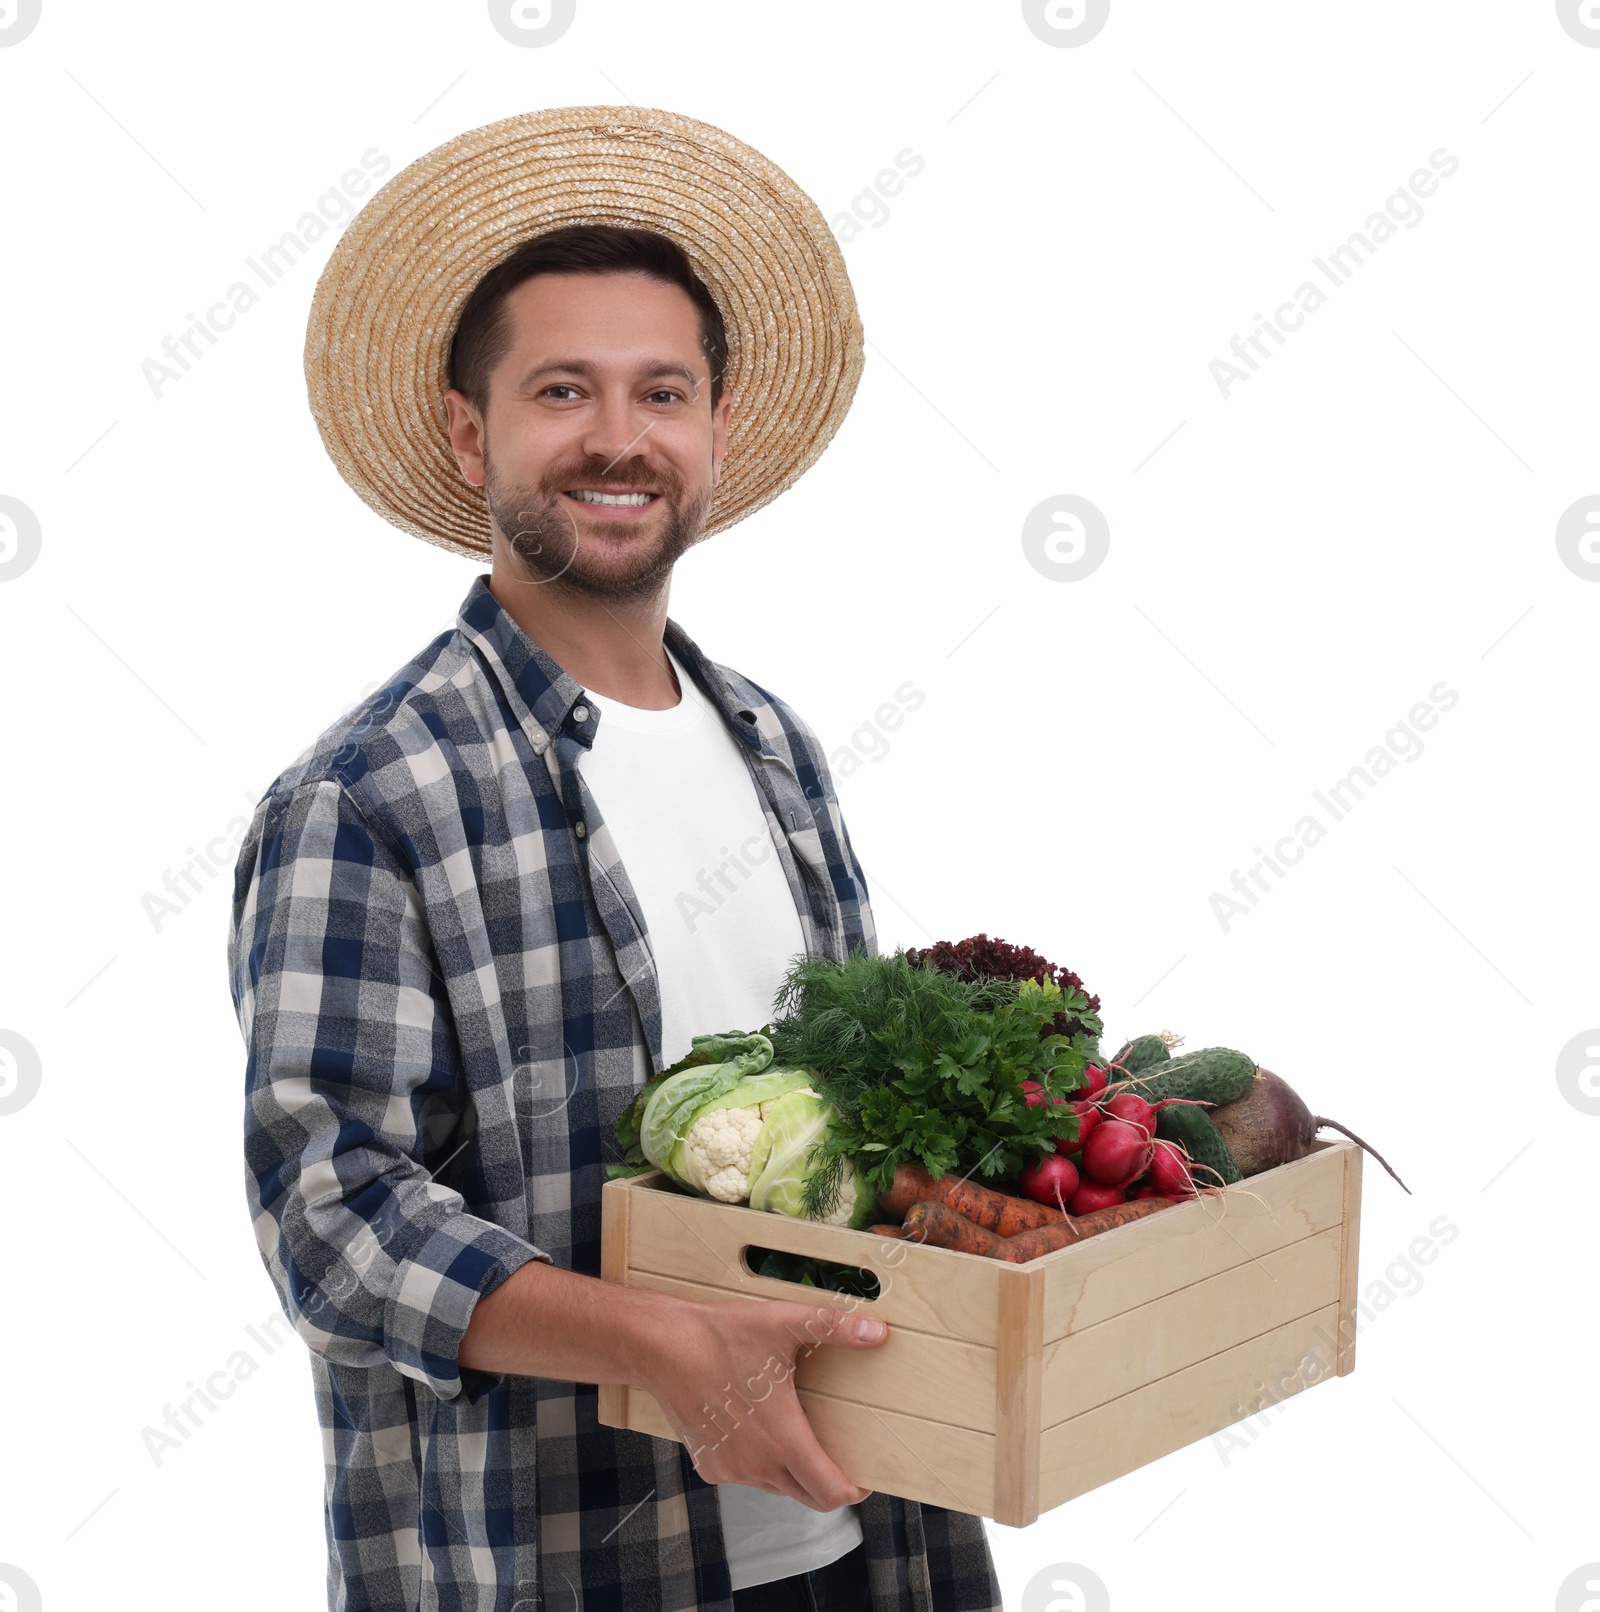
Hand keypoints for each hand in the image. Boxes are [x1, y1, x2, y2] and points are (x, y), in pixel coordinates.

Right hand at [640, 1296, 888, 1510]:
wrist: (661, 1346)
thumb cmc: (723, 1335)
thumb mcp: (784, 1323)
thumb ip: (834, 1327)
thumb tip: (878, 1331)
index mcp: (783, 1439)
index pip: (830, 1492)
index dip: (854, 1489)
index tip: (866, 1475)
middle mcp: (758, 1465)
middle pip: (808, 1496)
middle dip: (828, 1483)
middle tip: (839, 1454)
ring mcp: (731, 1469)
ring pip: (776, 1486)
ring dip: (792, 1470)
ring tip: (796, 1431)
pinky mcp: (708, 1465)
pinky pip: (745, 1474)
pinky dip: (758, 1461)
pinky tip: (755, 1425)